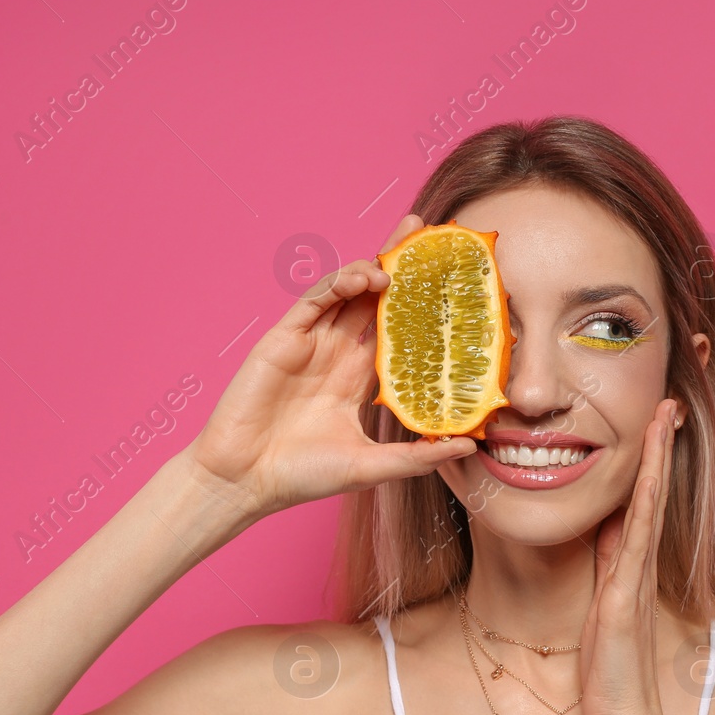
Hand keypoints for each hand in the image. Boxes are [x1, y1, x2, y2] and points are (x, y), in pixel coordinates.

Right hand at [183, 213, 476, 523]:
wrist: (245, 480)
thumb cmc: (302, 475)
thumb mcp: (372, 466)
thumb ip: (418, 456)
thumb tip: (469, 447)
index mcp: (360, 377)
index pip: (399, 329)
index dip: (422, 304)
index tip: (453, 282)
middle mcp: (339, 353)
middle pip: (377, 298)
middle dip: (400, 265)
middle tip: (429, 233)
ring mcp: (312, 342)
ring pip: (347, 290)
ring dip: (373, 267)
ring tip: (401, 255)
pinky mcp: (285, 337)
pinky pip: (315, 299)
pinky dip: (338, 282)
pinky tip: (363, 276)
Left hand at [578, 398, 678, 714]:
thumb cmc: (609, 666)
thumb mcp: (604, 601)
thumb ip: (609, 563)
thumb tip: (609, 524)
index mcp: (632, 563)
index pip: (643, 497)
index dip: (650, 457)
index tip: (657, 415)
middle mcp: (639, 563)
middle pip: (654, 490)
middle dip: (661, 444)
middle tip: (671, 399)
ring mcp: (635, 578)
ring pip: (649, 506)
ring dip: (656, 460)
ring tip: (664, 417)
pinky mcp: (623, 599)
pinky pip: (635, 542)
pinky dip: (643, 507)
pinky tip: (647, 479)